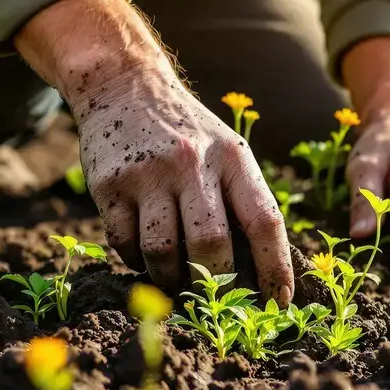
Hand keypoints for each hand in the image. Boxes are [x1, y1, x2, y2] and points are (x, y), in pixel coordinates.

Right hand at [14, 0, 293, 302]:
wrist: (124, 86)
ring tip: (175, 281)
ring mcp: (148, 173)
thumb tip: (262, 273)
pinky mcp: (110, 184)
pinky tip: (143, 255)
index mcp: (232, 157)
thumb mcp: (225, 150)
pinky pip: (125, 244)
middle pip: (212, 245)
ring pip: (164, 252)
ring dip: (170, 279)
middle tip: (217, 301)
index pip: (264, 221)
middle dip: (217, 284)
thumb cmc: (187, 134)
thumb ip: (242, 199)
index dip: (276, 269)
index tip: (279, 304)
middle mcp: (192, 163)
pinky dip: (136, 261)